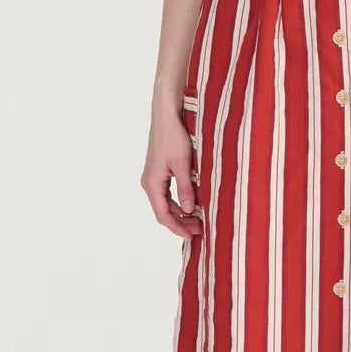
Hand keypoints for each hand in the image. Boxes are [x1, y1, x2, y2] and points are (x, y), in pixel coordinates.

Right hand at [142, 105, 205, 239]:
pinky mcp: (160, 171)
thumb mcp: (183, 165)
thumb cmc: (173, 137)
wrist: (166, 116)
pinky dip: (180, 201)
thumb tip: (189, 210)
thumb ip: (186, 189)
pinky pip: (168, 193)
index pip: (163, 215)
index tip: (192, 236)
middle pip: (164, 211)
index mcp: (152, 183)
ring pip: (167, 203)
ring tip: (199, 219)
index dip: (177, 228)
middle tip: (200, 229)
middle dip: (181, 222)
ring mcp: (154, 177)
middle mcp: (150, 183)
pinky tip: (193, 203)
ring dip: (181, 212)